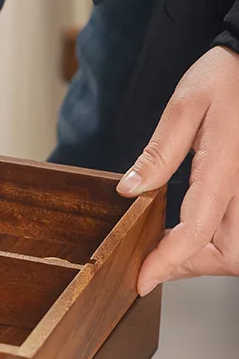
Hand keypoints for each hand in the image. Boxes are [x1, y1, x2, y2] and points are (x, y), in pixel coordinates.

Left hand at [117, 46, 238, 293]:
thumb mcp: (184, 108)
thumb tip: (129, 190)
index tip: (143, 279)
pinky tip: (195, 237)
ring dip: (208, 260)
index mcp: (226, 169)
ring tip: (171, 253)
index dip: (168, 262)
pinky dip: (220, 245)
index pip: (198, 230)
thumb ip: (159, 153)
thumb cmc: (226, 78)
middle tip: (156, 264)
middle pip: (233, 254)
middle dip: (194, 268)